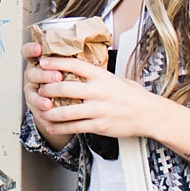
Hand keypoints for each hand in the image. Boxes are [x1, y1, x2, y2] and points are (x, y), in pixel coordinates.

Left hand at [25, 44, 189, 159]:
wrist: (149, 115)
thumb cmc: (133, 95)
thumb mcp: (116, 78)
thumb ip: (97, 75)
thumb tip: (78, 68)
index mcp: (102, 76)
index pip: (74, 64)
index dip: (56, 62)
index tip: (43, 62)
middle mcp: (99, 91)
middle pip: (65, 87)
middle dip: (48, 89)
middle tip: (39, 90)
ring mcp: (98, 110)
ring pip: (66, 111)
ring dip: (50, 111)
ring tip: (41, 110)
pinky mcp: (99, 126)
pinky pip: (74, 127)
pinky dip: (60, 128)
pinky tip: (52, 126)